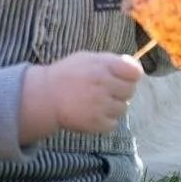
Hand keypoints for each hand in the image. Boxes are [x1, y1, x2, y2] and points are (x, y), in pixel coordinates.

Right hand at [19, 51, 142, 139]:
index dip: (132, 74)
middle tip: (108, 90)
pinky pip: (113, 123)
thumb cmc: (68, 74)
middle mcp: (103, 86)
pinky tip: (94, 113)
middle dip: (122, 90)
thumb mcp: (88, 58)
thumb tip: (134, 66)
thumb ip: (111, 61)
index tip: (125, 76)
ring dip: (114, 106)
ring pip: (123, 108)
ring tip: (98, 102)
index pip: (134, 72)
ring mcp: (100, 106)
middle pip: (130, 91)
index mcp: (102, 67)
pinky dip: (106, 120)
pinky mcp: (96, 123)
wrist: (46, 97)